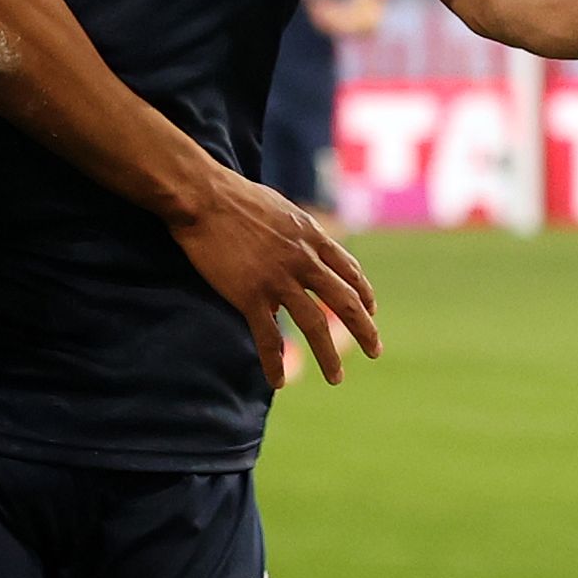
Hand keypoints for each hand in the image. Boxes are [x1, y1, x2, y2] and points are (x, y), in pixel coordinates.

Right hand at [165, 171, 382, 383]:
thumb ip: (298, 232)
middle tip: (375, 351)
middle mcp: (304, 260)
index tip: (371, 311)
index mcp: (313, 237)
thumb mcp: (282, 208)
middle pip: (345, 302)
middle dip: (365, 330)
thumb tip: (303, 244)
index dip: (364, 295)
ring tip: (337, 378)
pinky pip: (268, 337)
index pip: (350, 272)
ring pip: (314, 325)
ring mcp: (278, 279)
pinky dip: (274, 362)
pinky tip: (277, 381)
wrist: (202, 197)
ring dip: (329, 356)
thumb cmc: (235, 196)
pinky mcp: (250, 295)